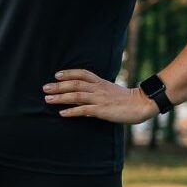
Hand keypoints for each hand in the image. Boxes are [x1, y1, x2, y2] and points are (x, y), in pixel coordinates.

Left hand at [42, 68, 158, 125]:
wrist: (141, 104)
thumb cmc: (126, 99)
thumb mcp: (111, 90)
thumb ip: (99, 90)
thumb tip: (86, 97)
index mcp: (101, 82)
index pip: (82, 73)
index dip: (69, 73)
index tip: (57, 74)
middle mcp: (98, 88)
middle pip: (75, 84)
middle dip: (59, 86)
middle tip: (45, 87)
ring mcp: (99, 99)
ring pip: (76, 96)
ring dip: (60, 97)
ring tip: (48, 99)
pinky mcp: (101, 110)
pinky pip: (83, 110)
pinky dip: (71, 112)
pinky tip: (61, 113)